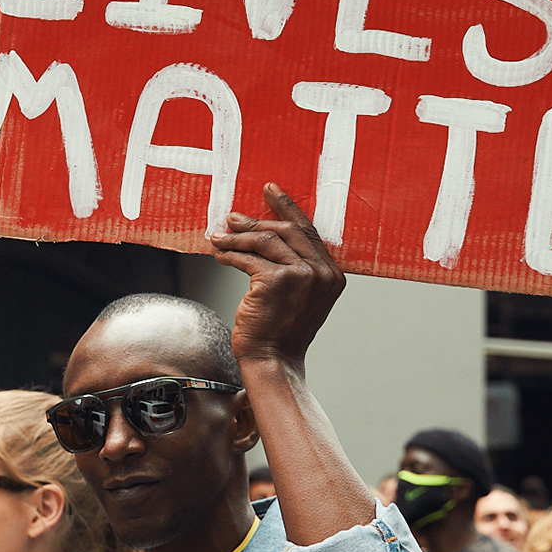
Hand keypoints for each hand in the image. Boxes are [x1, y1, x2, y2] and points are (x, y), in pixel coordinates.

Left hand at [207, 183, 345, 367]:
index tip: (270, 191)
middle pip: (286, 230)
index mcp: (332, 274)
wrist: (273, 360)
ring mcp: (302, 275)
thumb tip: (260, 229)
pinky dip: (230, 254)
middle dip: (256, 220)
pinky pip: (248, 258)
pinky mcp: (277, 281)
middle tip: (232, 217)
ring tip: (218, 236)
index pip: (307, 231)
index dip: (287, 208)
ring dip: (237, 237)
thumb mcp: (298, 295)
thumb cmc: (281, 331)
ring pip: (265, 240)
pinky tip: (219, 255)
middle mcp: (322, 272)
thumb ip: (293, 265)